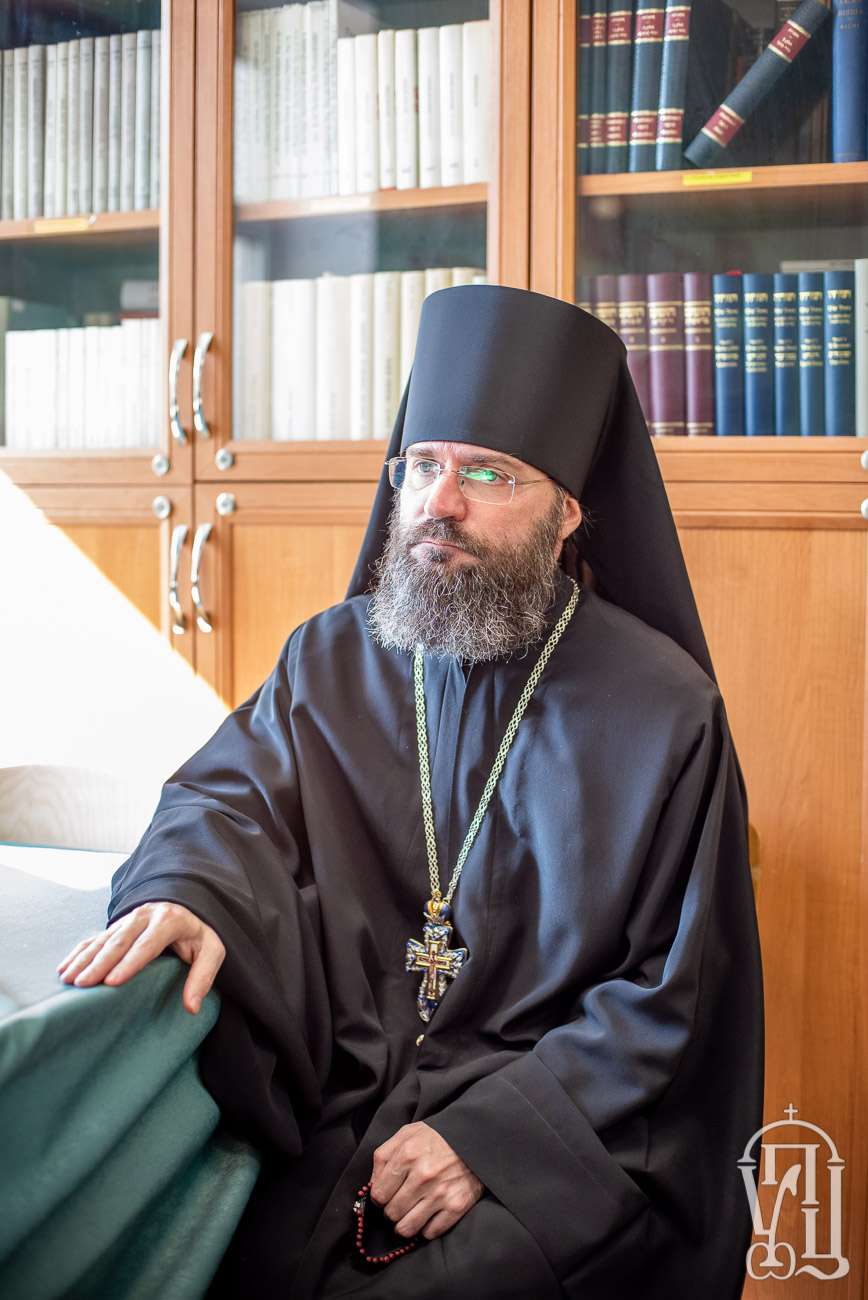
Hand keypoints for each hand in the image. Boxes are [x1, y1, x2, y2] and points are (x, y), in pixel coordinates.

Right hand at [57, 901, 225, 1014]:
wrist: (188, 908)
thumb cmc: (199, 935)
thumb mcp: (212, 951)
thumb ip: (204, 976)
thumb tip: (192, 1007)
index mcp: (170, 920)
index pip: (148, 944)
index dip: (130, 963)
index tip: (113, 982)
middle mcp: (146, 915)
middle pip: (120, 941)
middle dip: (100, 963)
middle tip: (83, 984)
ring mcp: (129, 918)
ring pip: (103, 939)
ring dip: (85, 959)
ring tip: (69, 979)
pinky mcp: (117, 925)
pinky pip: (94, 938)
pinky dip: (79, 953)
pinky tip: (65, 968)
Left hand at [369, 1122, 483, 1239]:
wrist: (475, 1139)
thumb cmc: (437, 1137)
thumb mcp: (407, 1134)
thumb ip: (383, 1156)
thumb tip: (372, 1185)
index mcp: (407, 1155)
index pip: (378, 1194)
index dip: (379, 1197)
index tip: (387, 1194)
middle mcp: (423, 1176)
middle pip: (391, 1213)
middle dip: (392, 1209)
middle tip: (401, 1201)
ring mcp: (440, 1193)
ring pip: (406, 1228)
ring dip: (406, 1223)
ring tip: (411, 1211)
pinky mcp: (456, 1207)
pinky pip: (429, 1233)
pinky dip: (427, 1227)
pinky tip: (430, 1213)